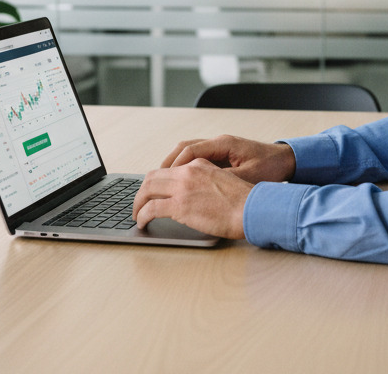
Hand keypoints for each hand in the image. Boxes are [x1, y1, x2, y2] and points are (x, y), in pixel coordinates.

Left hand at [132, 158, 251, 238]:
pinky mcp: (180, 206)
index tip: (152, 193)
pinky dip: (142, 216)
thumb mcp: (222, 181)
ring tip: (137, 215)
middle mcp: (187, 173)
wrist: (251, 208)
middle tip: (139, 204)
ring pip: (147, 191)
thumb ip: (205, 182)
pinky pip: (151, 209)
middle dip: (141, 192)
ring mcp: (182, 189)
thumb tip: (194, 195)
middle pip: (152, 177)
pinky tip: (142, 222)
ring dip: (138, 203)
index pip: (168, 170)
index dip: (156, 182)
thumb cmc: (243, 202)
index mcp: (198, 165)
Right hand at [162, 135, 295, 183]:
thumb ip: (225, 181)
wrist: (287, 160)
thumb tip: (202, 190)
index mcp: (223, 144)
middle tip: (153, 181)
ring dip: (174, 165)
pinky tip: (180, 182)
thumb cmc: (271, 167)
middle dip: (167, 164)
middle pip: (184, 148)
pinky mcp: (222, 156)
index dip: (175, 166)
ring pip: (188, 152)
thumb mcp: (248, 178)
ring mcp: (220, 148)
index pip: (190, 150)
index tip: (164, 179)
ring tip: (161, 182)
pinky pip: (197, 158)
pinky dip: (185, 168)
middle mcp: (218, 143)